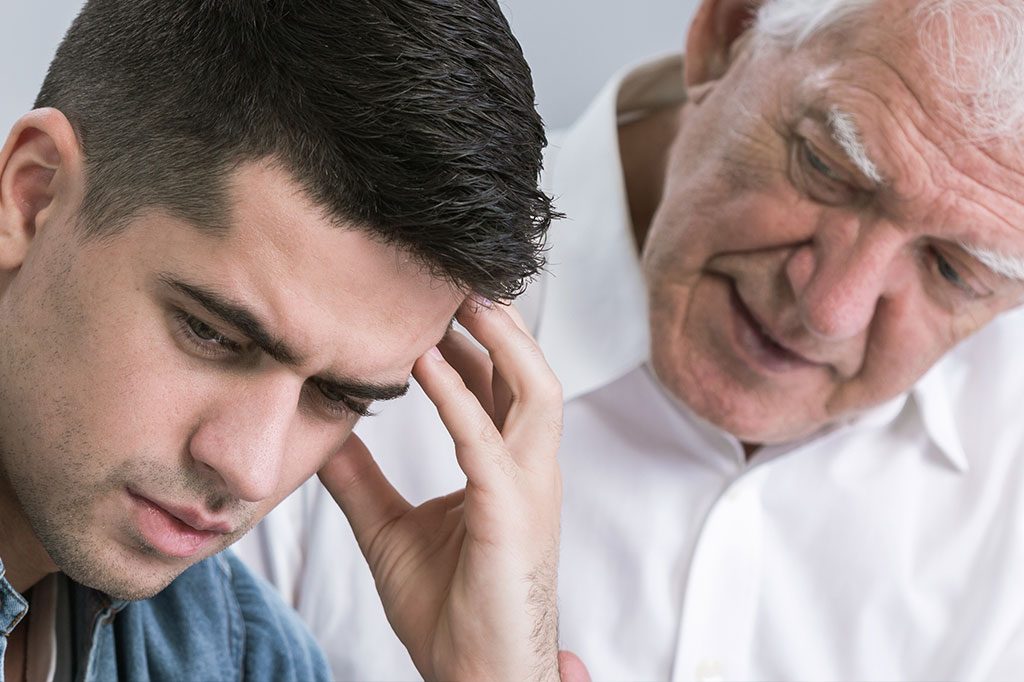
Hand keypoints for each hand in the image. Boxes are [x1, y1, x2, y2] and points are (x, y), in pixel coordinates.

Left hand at [319, 298, 569, 680]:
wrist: (475, 673)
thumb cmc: (450, 607)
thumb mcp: (388, 528)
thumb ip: (361, 478)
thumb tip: (324, 433)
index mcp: (507, 468)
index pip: (499, 385)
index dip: (472, 339)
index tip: (428, 301)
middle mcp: (529, 467)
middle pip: (527, 372)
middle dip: (496, 321)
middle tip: (448, 277)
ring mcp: (529, 487)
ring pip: (534, 390)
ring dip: (498, 341)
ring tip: (456, 299)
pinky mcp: (513, 511)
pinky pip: (488, 440)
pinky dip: (459, 398)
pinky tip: (424, 364)